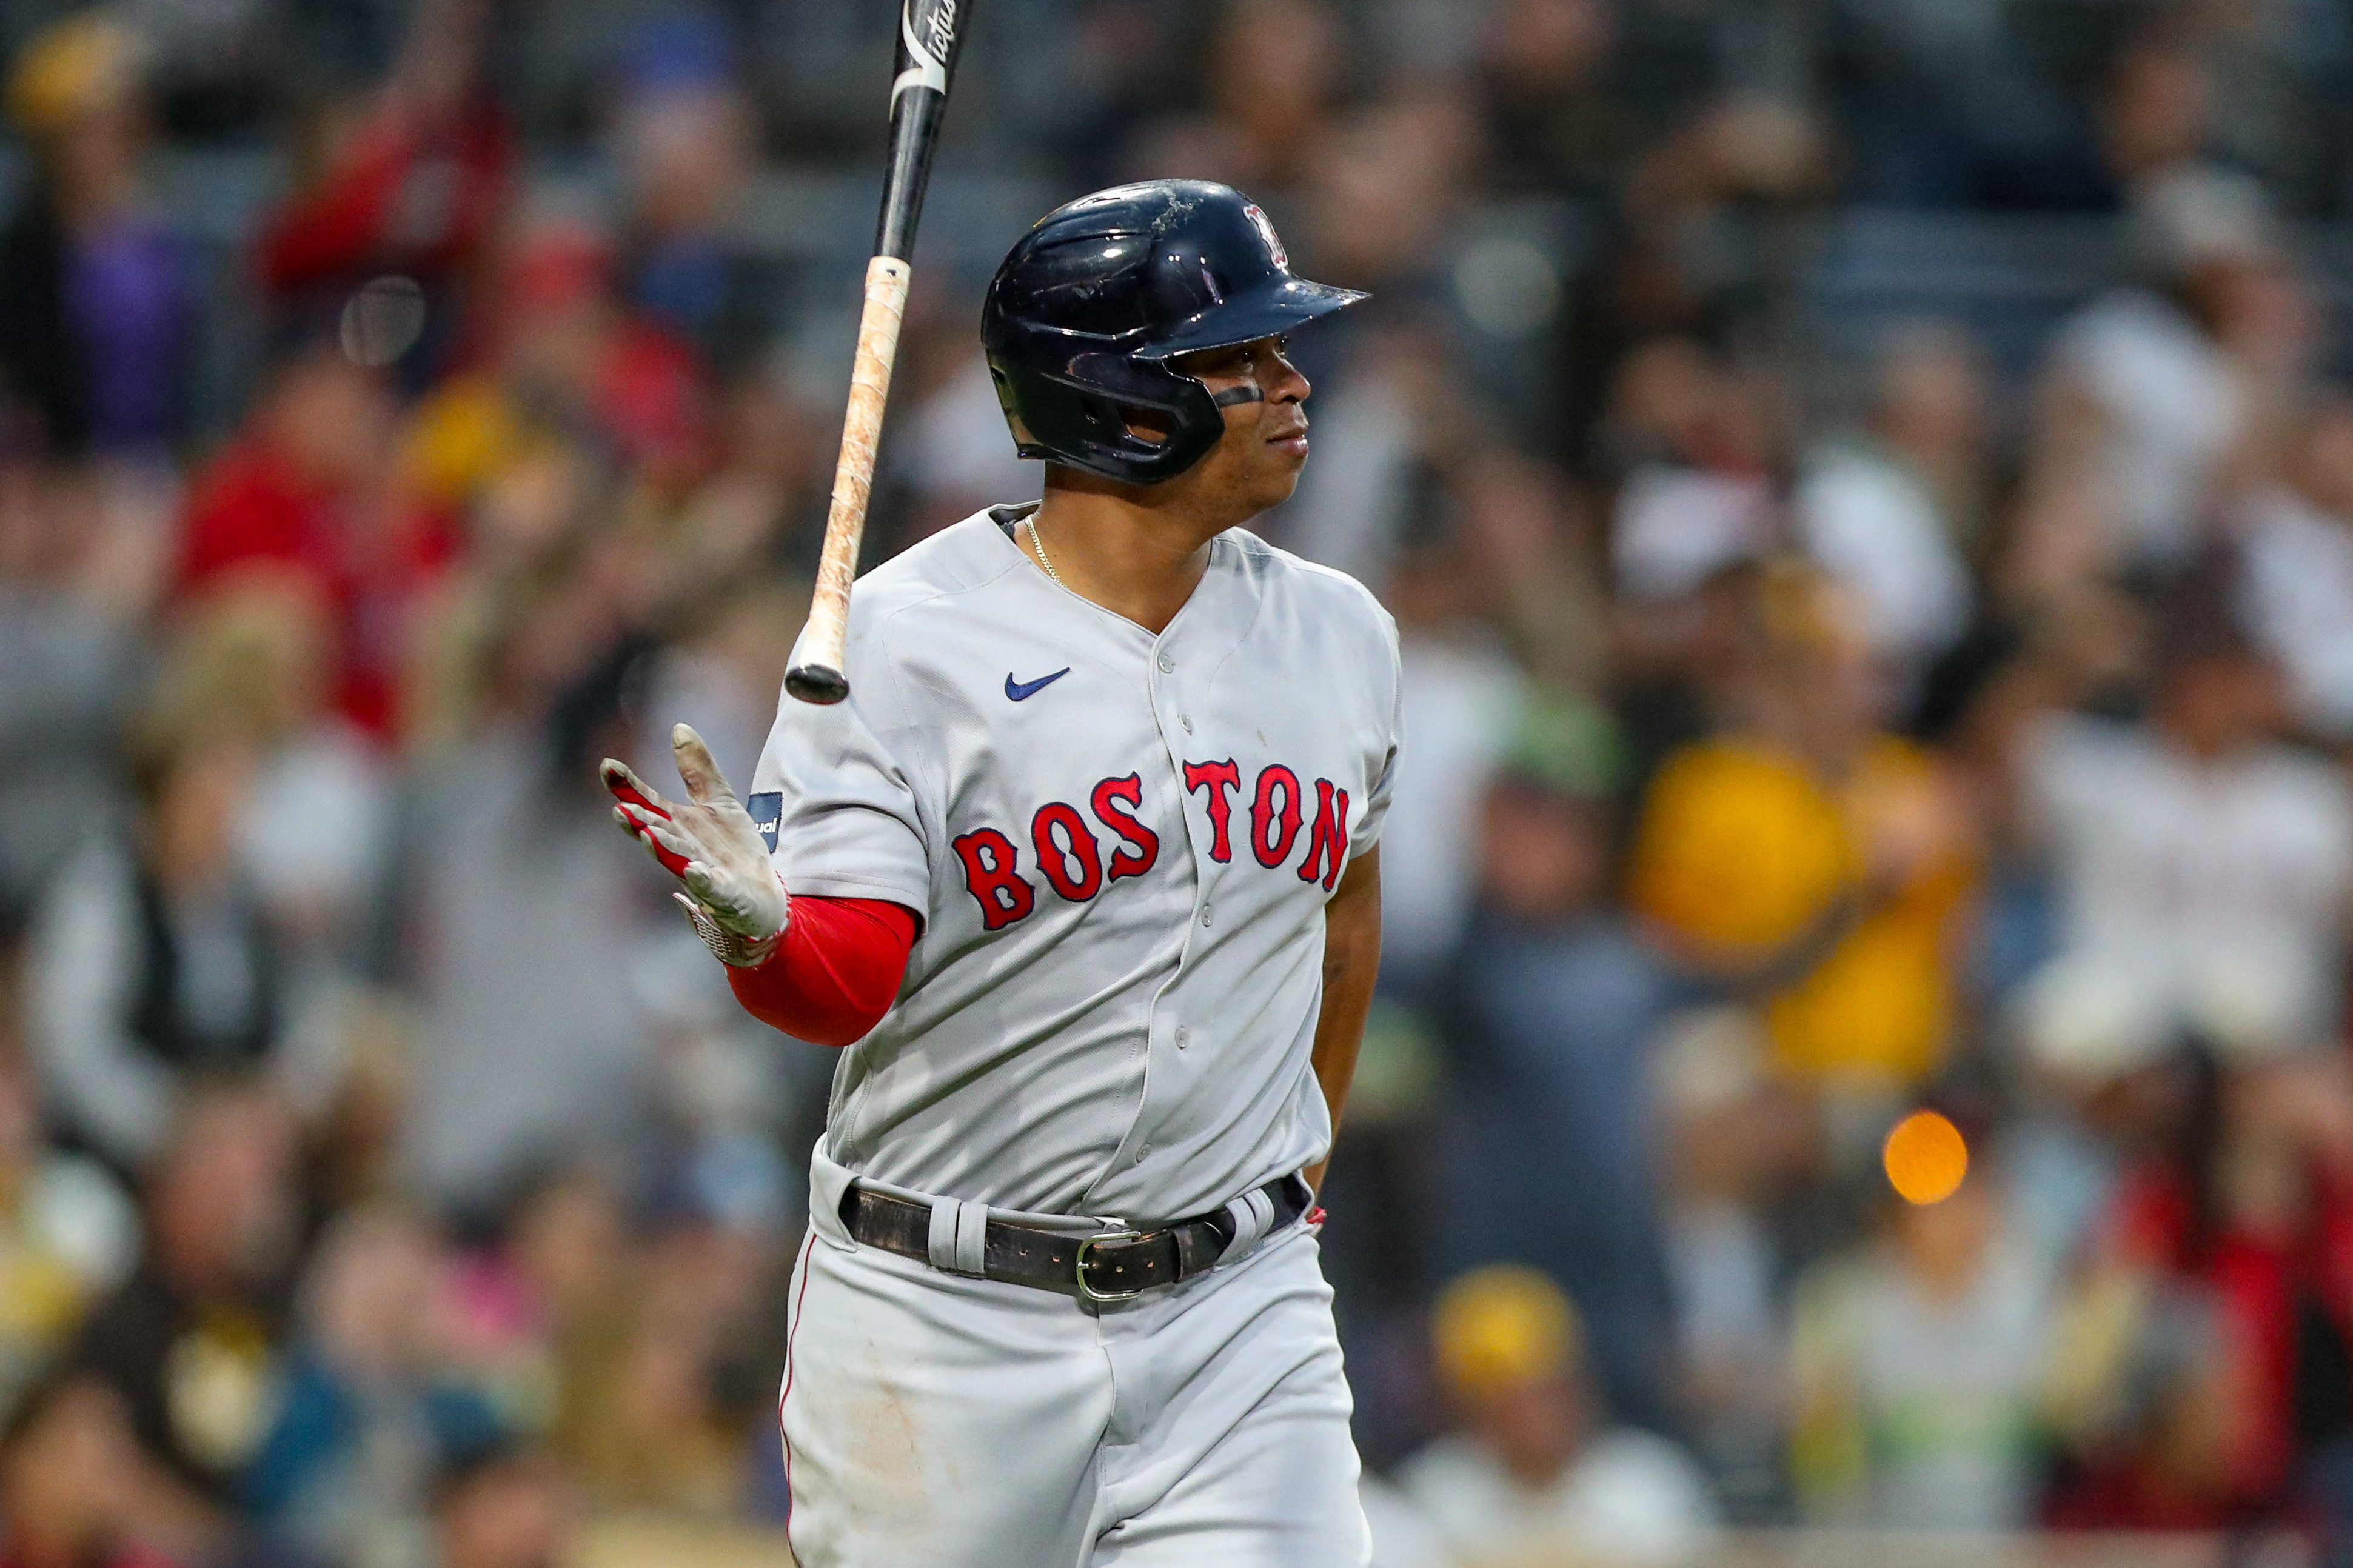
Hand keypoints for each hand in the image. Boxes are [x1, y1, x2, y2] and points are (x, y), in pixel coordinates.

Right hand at [602, 724, 788, 965]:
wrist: (763, 893)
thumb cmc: (732, 849)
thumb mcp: (719, 800)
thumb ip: (698, 769)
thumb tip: (679, 727)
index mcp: (678, 825)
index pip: (648, 803)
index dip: (628, 786)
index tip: (607, 766)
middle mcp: (683, 849)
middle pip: (656, 832)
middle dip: (639, 821)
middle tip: (620, 809)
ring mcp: (700, 873)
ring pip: (677, 860)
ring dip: (662, 848)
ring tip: (648, 834)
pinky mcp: (724, 895)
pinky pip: (711, 888)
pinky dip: (702, 880)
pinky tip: (695, 871)